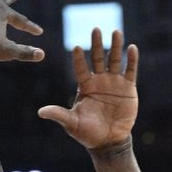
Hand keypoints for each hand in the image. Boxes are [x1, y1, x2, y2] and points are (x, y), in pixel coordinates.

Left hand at [38, 29, 138, 148]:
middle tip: (95, 29)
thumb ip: (58, 114)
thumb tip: (40, 112)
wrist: (108, 141)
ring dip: (116, 46)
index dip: (79, 59)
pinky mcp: (128, 88)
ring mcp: (114, 82)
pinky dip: (131, 59)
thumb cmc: (88, 133)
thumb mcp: (71, 123)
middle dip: (97, 44)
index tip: (76, 47)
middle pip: (98, 58)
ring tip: (116, 31)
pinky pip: (130, 71)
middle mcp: (99, 80)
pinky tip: (132, 48)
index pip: (81, 68)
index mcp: (85, 86)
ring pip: (114, 60)